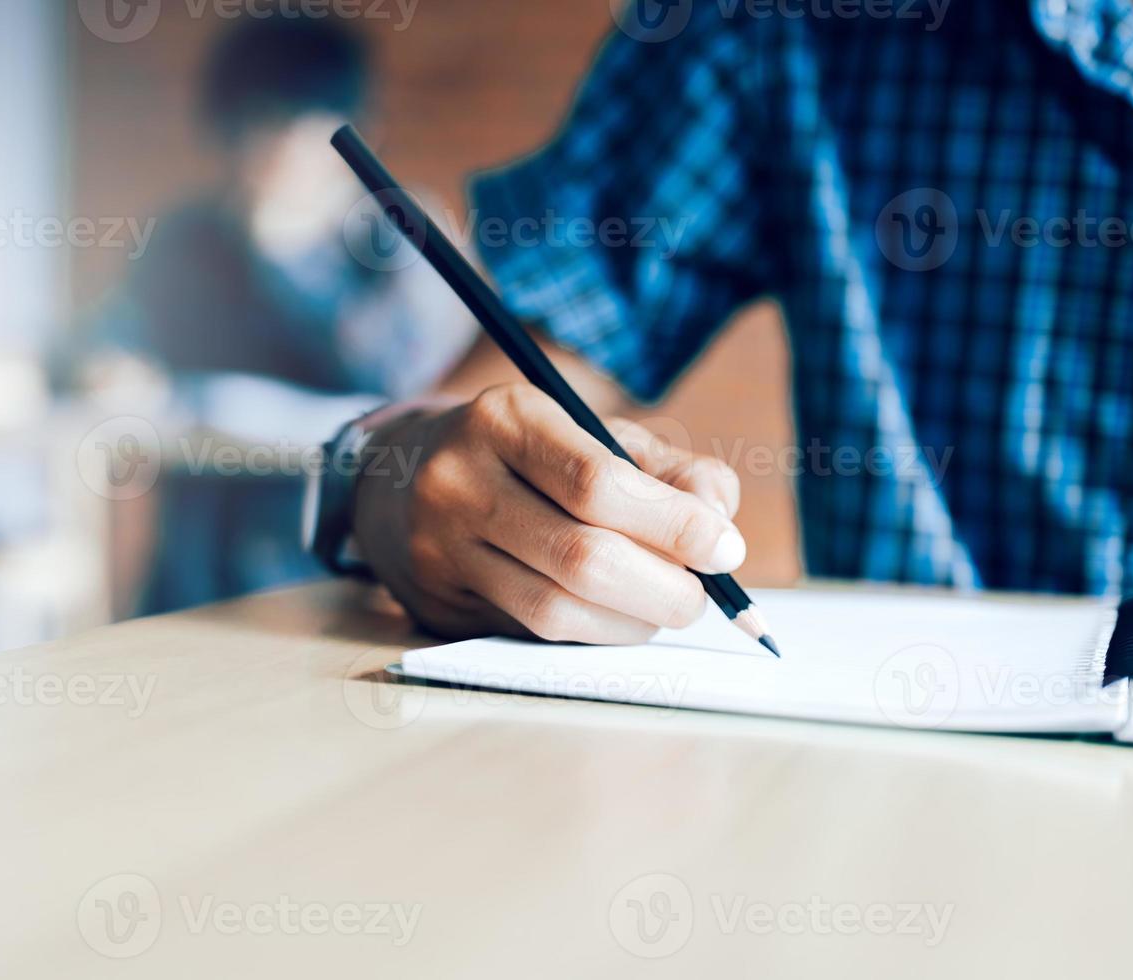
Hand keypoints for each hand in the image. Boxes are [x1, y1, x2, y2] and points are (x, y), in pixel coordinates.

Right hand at [352, 384, 746, 643]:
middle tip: (700, 599)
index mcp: (506, 418)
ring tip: (662, 608)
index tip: (726, 550)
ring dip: (631, 623)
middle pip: (580, 556)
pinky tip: (616, 618)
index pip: (598, 483)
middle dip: (663, 589)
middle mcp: (460, 479)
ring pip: (554, 609)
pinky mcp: (437, 600)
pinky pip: (531, 632)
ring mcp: (440, 546)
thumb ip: (669, 470)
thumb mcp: (596, 435)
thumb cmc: (531, 455)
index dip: (674, 525)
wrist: (406, 476)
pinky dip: (593, 633)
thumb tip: (719, 524)